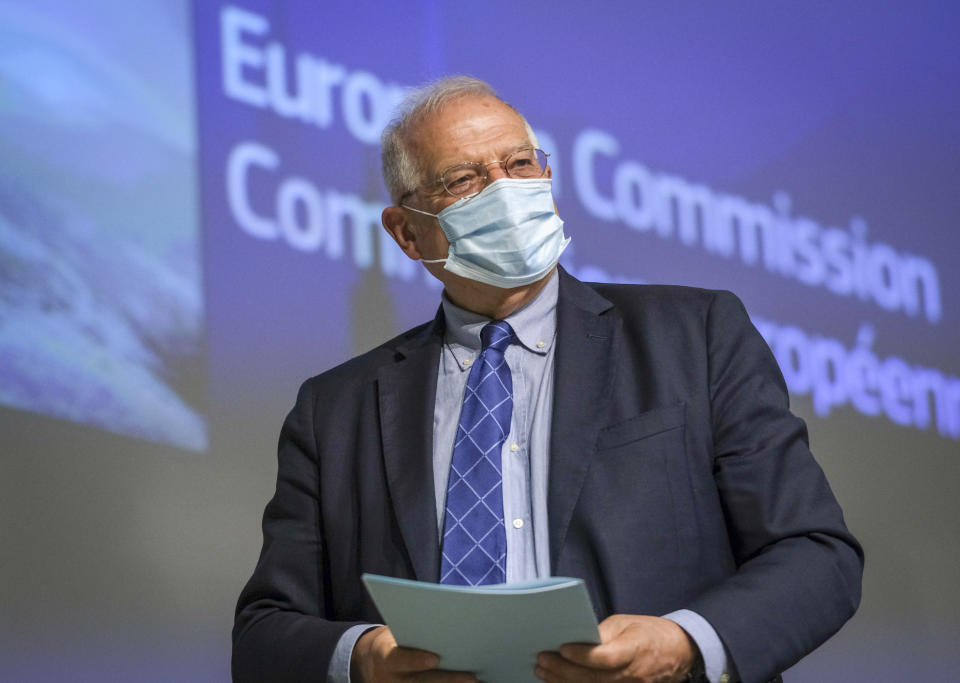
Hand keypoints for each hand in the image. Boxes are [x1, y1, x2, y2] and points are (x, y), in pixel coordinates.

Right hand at [350, 625, 477, 682]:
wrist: (371, 660)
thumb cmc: (392, 640)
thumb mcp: (394, 633)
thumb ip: (414, 631)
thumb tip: (447, 622)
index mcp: (384, 655)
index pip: (398, 659)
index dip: (415, 660)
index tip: (435, 659)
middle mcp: (389, 678)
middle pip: (420, 682)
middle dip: (447, 679)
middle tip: (471, 677)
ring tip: (474, 681)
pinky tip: (463, 682)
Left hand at [535, 614, 699, 682]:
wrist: (678, 652)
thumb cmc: (649, 633)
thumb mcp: (625, 623)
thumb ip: (601, 633)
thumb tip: (573, 641)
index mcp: (635, 650)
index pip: (605, 658)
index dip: (582, 655)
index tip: (561, 648)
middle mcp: (634, 675)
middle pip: (593, 679)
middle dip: (563, 671)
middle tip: (542, 661)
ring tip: (544, 673)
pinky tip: (560, 682)